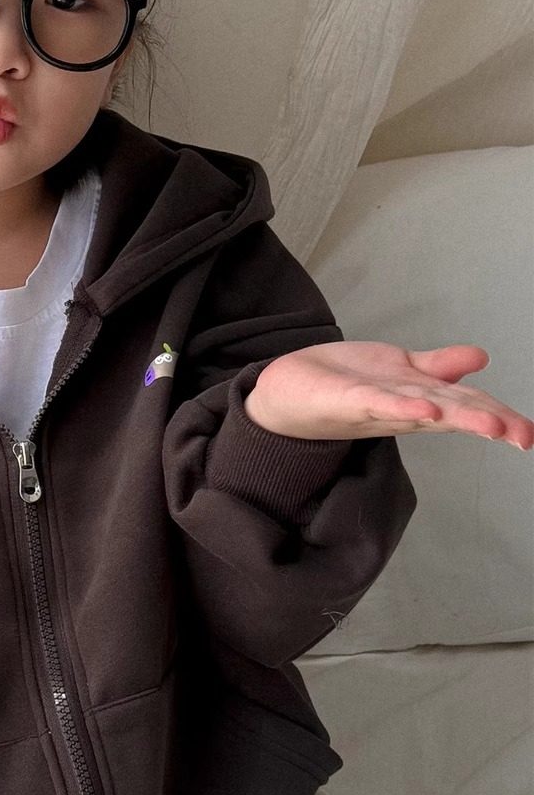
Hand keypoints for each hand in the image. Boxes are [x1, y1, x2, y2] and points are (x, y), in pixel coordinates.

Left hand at [243, 342, 533, 447]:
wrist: (285, 391)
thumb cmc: (344, 383)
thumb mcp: (398, 369)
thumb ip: (437, 366)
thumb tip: (479, 358)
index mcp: (420, 398)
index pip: (467, 404)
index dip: (501, 416)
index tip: (530, 434)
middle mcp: (403, 407)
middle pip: (452, 411)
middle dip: (489, 421)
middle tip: (523, 436)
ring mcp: (375, 404)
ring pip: (422, 410)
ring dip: (455, 416)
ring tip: (490, 425)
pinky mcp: (345, 398)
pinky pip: (377, 402)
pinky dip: (401, 406)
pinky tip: (425, 408)